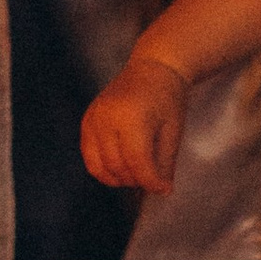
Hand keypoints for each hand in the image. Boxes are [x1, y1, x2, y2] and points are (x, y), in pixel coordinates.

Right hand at [81, 55, 188, 193]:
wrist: (152, 69)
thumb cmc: (167, 98)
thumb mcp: (173, 131)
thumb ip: (165, 162)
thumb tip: (161, 190)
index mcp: (133, 117)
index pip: (137, 161)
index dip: (151, 181)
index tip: (164, 188)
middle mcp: (107, 117)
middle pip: (118, 166)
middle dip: (138, 180)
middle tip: (154, 179)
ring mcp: (93, 119)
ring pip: (101, 166)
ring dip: (121, 177)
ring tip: (139, 171)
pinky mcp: (86, 121)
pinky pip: (90, 157)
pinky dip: (104, 169)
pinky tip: (122, 167)